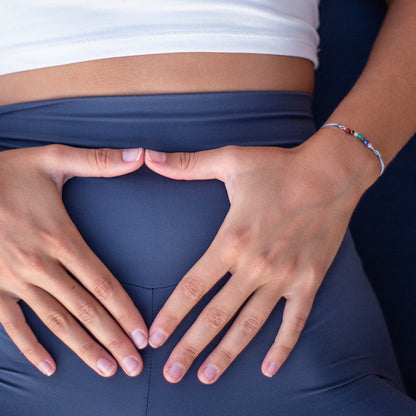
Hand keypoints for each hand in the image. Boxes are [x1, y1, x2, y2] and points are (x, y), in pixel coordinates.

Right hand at [0, 145, 147, 376]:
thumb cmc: (7, 171)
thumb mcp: (54, 159)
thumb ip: (101, 162)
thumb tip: (142, 156)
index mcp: (61, 237)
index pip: (104, 284)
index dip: (127, 312)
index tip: (144, 335)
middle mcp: (40, 265)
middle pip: (86, 310)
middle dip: (113, 340)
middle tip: (136, 366)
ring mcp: (13, 279)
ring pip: (56, 322)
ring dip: (83, 348)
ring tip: (108, 370)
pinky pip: (11, 324)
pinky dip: (30, 346)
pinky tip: (49, 366)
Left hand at [144, 138, 365, 383]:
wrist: (329, 174)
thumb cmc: (278, 167)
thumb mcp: (230, 160)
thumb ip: (186, 165)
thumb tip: (149, 156)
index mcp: (231, 240)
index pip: (192, 286)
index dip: (170, 315)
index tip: (154, 338)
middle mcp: (255, 266)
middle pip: (215, 315)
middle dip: (190, 347)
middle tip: (171, 374)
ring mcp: (284, 277)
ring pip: (249, 325)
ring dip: (226, 353)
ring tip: (207, 377)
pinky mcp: (309, 281)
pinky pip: (293, 322)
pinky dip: (281, 347)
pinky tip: (268, 368)